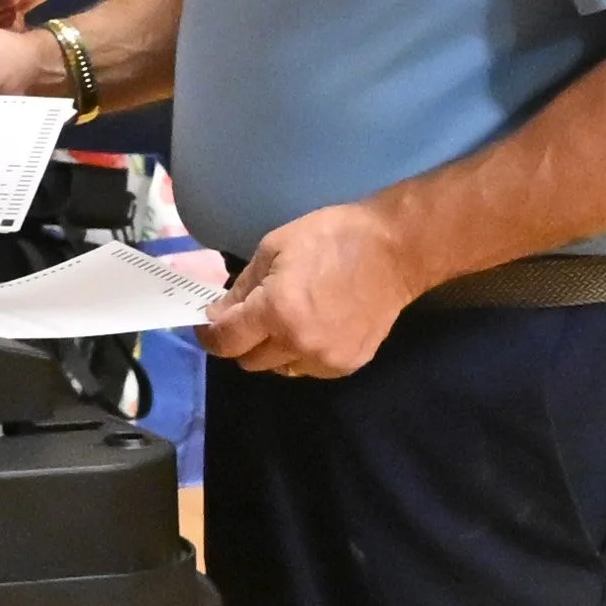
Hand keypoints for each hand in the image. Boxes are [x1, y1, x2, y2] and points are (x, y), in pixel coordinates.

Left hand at [203, 202, 418, 377]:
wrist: (396, 250)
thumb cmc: (333, 237)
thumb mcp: (275, 247)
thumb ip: (243, 287)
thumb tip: (220, 313)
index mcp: (276, 311)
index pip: (226, 341)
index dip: (210, 334)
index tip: (209, 323)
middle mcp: (297, 343)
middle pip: (249, 361)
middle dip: (242, 340)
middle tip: (250, 316)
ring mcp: (325, 358)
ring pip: (278, 368)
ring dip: (272, 349)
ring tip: (286, 320)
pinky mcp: (347, 365)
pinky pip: (307, 368)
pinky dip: (300, 353)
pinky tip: (313, 327)